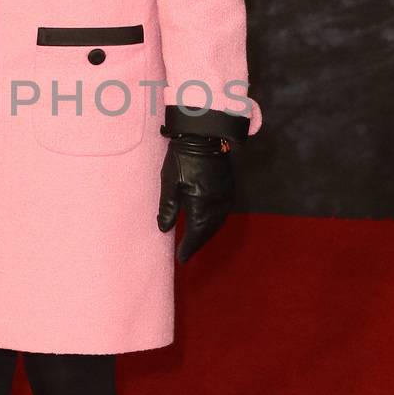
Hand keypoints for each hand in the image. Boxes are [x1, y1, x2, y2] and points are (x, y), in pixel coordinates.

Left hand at [157, 134, 234, 262]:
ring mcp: (226, 196)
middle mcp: (218, 204)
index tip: (181, 259)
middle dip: (197, 243)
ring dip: (206, 234)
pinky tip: (206, 223)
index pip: (196, 233)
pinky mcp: (229, 189)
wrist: (204, 135)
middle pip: (208, 231)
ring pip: (217, 223)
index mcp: (202, 205)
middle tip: (186, 253)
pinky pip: (222, 213)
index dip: (189, 247)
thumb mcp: (170, 182)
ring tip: (195, 241)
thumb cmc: (182, 157)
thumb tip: (164, 229)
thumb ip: (167, 208)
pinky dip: (213, 222)